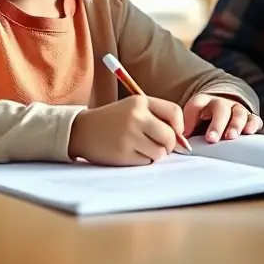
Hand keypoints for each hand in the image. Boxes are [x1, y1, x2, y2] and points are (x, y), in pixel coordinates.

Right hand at [69, 96, 185, 165]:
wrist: (82, 130)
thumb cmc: (113, 119)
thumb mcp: (134, 107)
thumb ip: (157, 116)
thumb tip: (181, 138)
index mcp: (140, 101)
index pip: (174, 112)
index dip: (179, 126)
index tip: (175, 133)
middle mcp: (136, 117)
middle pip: (170, 136)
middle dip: (169, 145)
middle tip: (160, 146)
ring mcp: (129, 136)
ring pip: (160, 152)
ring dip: (156, 154)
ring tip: (142, 148)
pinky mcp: (122, 154)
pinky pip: (146, 162)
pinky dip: (143, 160)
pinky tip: (131, 153)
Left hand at [183, 94, 262, 142]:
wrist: (223, 106)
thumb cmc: (204, 120)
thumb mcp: (191, 121)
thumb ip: (184, 130)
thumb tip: (178, 144)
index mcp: (203, 102)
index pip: (196, 105)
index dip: (191, 118)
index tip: (187, 134)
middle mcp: (221, 103)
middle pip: (220, 109)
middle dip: (216, 124)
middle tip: (211, 138)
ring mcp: (236, 109)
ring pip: (238, 113)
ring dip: (235, 124)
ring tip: (231, 136)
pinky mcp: (250, 117)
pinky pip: (253, 118)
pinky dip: (252, 124)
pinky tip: (249, 132)